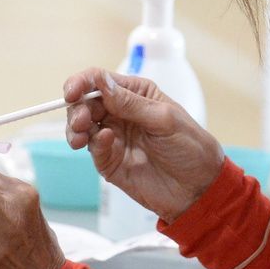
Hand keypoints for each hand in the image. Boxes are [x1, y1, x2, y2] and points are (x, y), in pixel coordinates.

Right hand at [64, 69, 224, 222]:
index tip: (72, 92)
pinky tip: (105, 143)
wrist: (197, 188)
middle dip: (78, 108)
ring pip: (82, 126)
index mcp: (136, 94)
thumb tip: (101, 82)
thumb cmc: (190, 147)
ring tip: (83, 134)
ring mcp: (114, 137)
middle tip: (82, 121)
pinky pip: (93, 149)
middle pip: (86, 103)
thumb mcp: (164, 119)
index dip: (82, 83)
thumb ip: (131, 103)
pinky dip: (93, 144)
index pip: (100, 80)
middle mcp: (121, 112)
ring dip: (76, 128)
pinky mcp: (110, 161)